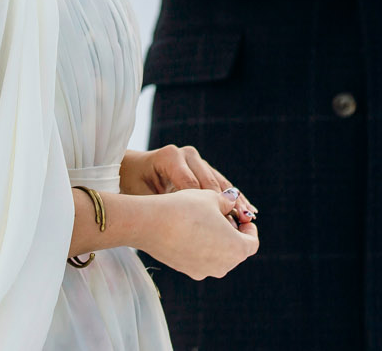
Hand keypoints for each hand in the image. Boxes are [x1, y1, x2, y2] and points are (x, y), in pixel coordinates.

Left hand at [121, 144, 256, 218]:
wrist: (131, 170)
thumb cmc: (132, 185)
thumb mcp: (142, 197)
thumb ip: (164, 207)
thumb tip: (185, 225)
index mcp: (171, 157)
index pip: (191, 184)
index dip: (203, 206)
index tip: (215, 226)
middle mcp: (187, 155)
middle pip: (210, 182)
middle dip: (225, 204)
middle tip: (240, 222)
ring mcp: (197, 161)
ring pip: (220, 182)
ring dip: (236, 200)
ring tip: (250, 217)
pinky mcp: (202, 168)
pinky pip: (220, 184)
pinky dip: (233, 198)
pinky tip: (247, 210)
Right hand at [135, 188, 259, 280]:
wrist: (151, 223)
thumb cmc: (186, 209)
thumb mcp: (212, 198)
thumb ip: (228, 202)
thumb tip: (231, 202)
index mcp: (235, 249)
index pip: (252, 243)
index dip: (249, 228)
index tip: (240, 216)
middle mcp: (222, 266)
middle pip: (236, 251)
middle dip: (234, 233)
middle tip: (224, 215)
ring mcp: (203, 271)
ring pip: (219, 256)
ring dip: (218, 240)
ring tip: (206, 220)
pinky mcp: (186, 270)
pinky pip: (202, 260)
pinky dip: (202, 247)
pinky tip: (190, 229)